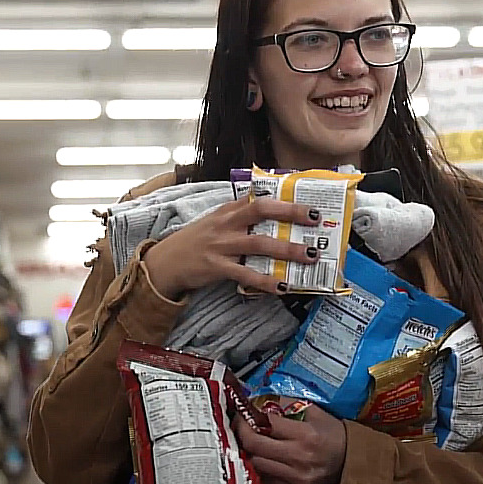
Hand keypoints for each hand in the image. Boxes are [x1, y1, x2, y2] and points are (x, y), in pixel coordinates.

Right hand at [144, 197, 320, 298]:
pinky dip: (266, 281)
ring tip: (309, 255)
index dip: (285, 199)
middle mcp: (226, 223)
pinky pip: (246, 275)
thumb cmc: (197, 241)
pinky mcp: (217, 267)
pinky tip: (283, 286)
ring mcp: (221, 245)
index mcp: (229, 210)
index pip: (260, 198)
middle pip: (262, 212)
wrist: (166, 262)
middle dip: (292, 214)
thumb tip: (273, 210)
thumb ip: (241, 215)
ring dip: (287, 250)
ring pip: (259, 244)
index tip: (309, 202)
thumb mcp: (217, 221)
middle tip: (316, 221)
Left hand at [233, 398, 346, 483]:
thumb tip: (265, 400)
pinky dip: (262, 467)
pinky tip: (265, 458)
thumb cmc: (336, 436)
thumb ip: (291, 405)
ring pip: (256, 464)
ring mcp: (297, 478)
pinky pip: (267, 479)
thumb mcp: (318, 414)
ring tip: (252, 442)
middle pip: (255, 445)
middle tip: (240, 426)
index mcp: (306, 435)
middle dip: (242, 433)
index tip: (244, 412)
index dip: (250, 416)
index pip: (267, 424)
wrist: (354, 465)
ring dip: (251, 452)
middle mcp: (299, 457)